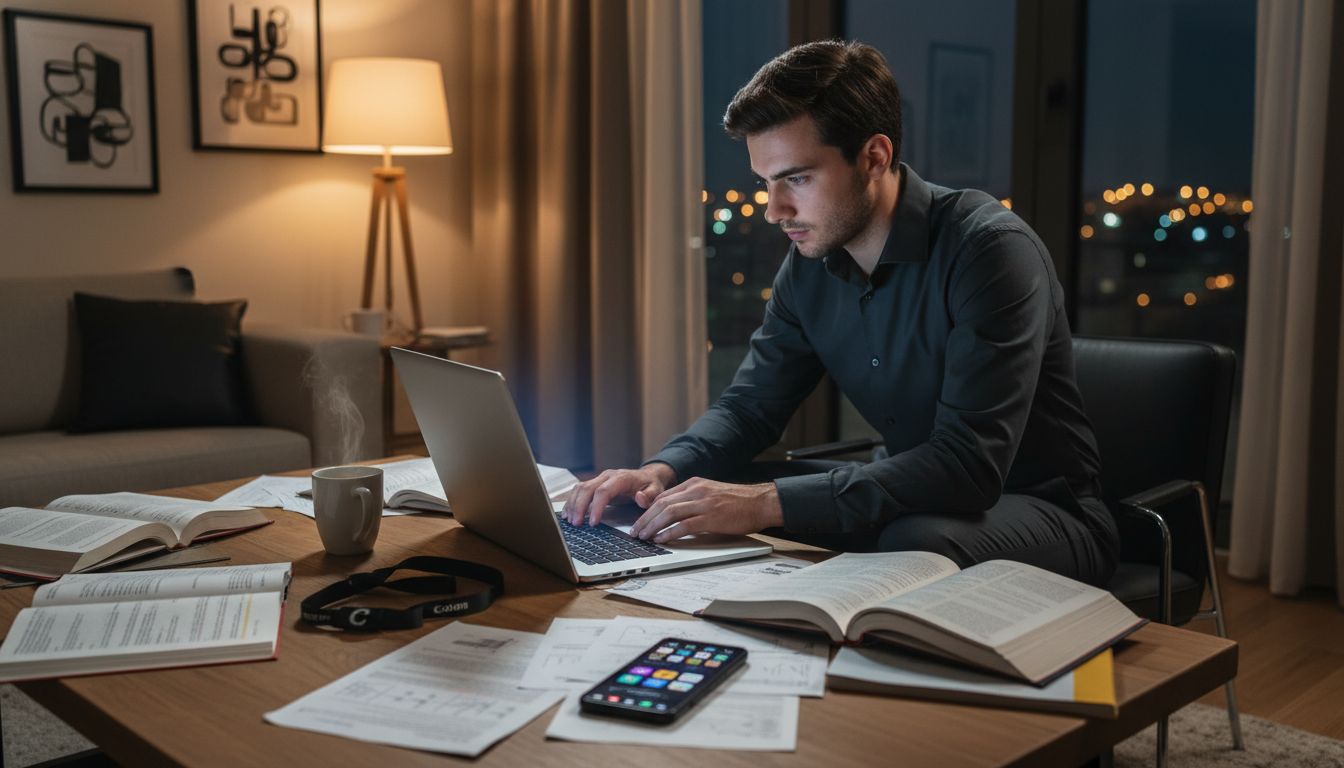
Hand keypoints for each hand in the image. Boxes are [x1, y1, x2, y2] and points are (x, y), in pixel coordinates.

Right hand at [563, 463, 676, 525]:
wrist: (648, 476)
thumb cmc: (651, 485)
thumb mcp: (656, 491)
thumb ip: (649, 496)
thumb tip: (640, 498)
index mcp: (621, 478)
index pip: (604, 491)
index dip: (596, 507)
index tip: (593, 523)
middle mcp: (607, 476)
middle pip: (587, 489)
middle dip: (579, 507)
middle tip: (576, 524)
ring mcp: (600, 479)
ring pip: (580, 488)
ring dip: (573, 504)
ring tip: (570, 521)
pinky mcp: (595, 483)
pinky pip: (579, 490)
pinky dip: (572, 501)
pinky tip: (568, 513)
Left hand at [629, 478, 783, 542]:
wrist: (761, 502)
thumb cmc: (740, 502)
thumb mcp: (712, 494)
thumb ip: (694, 499)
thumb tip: (675, 513)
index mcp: (695, 483)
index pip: (664, 496)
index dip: (648, 510)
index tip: (641, 521)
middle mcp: (696, 490)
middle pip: (662, 503)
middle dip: (645, 519)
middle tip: (636, 532)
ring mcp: (703, 503)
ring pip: (668, 513)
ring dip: (653, 526)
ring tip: (644, 537)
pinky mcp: (711, 517)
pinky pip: (684, 525)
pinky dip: (669, 533)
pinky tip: (661, 539)